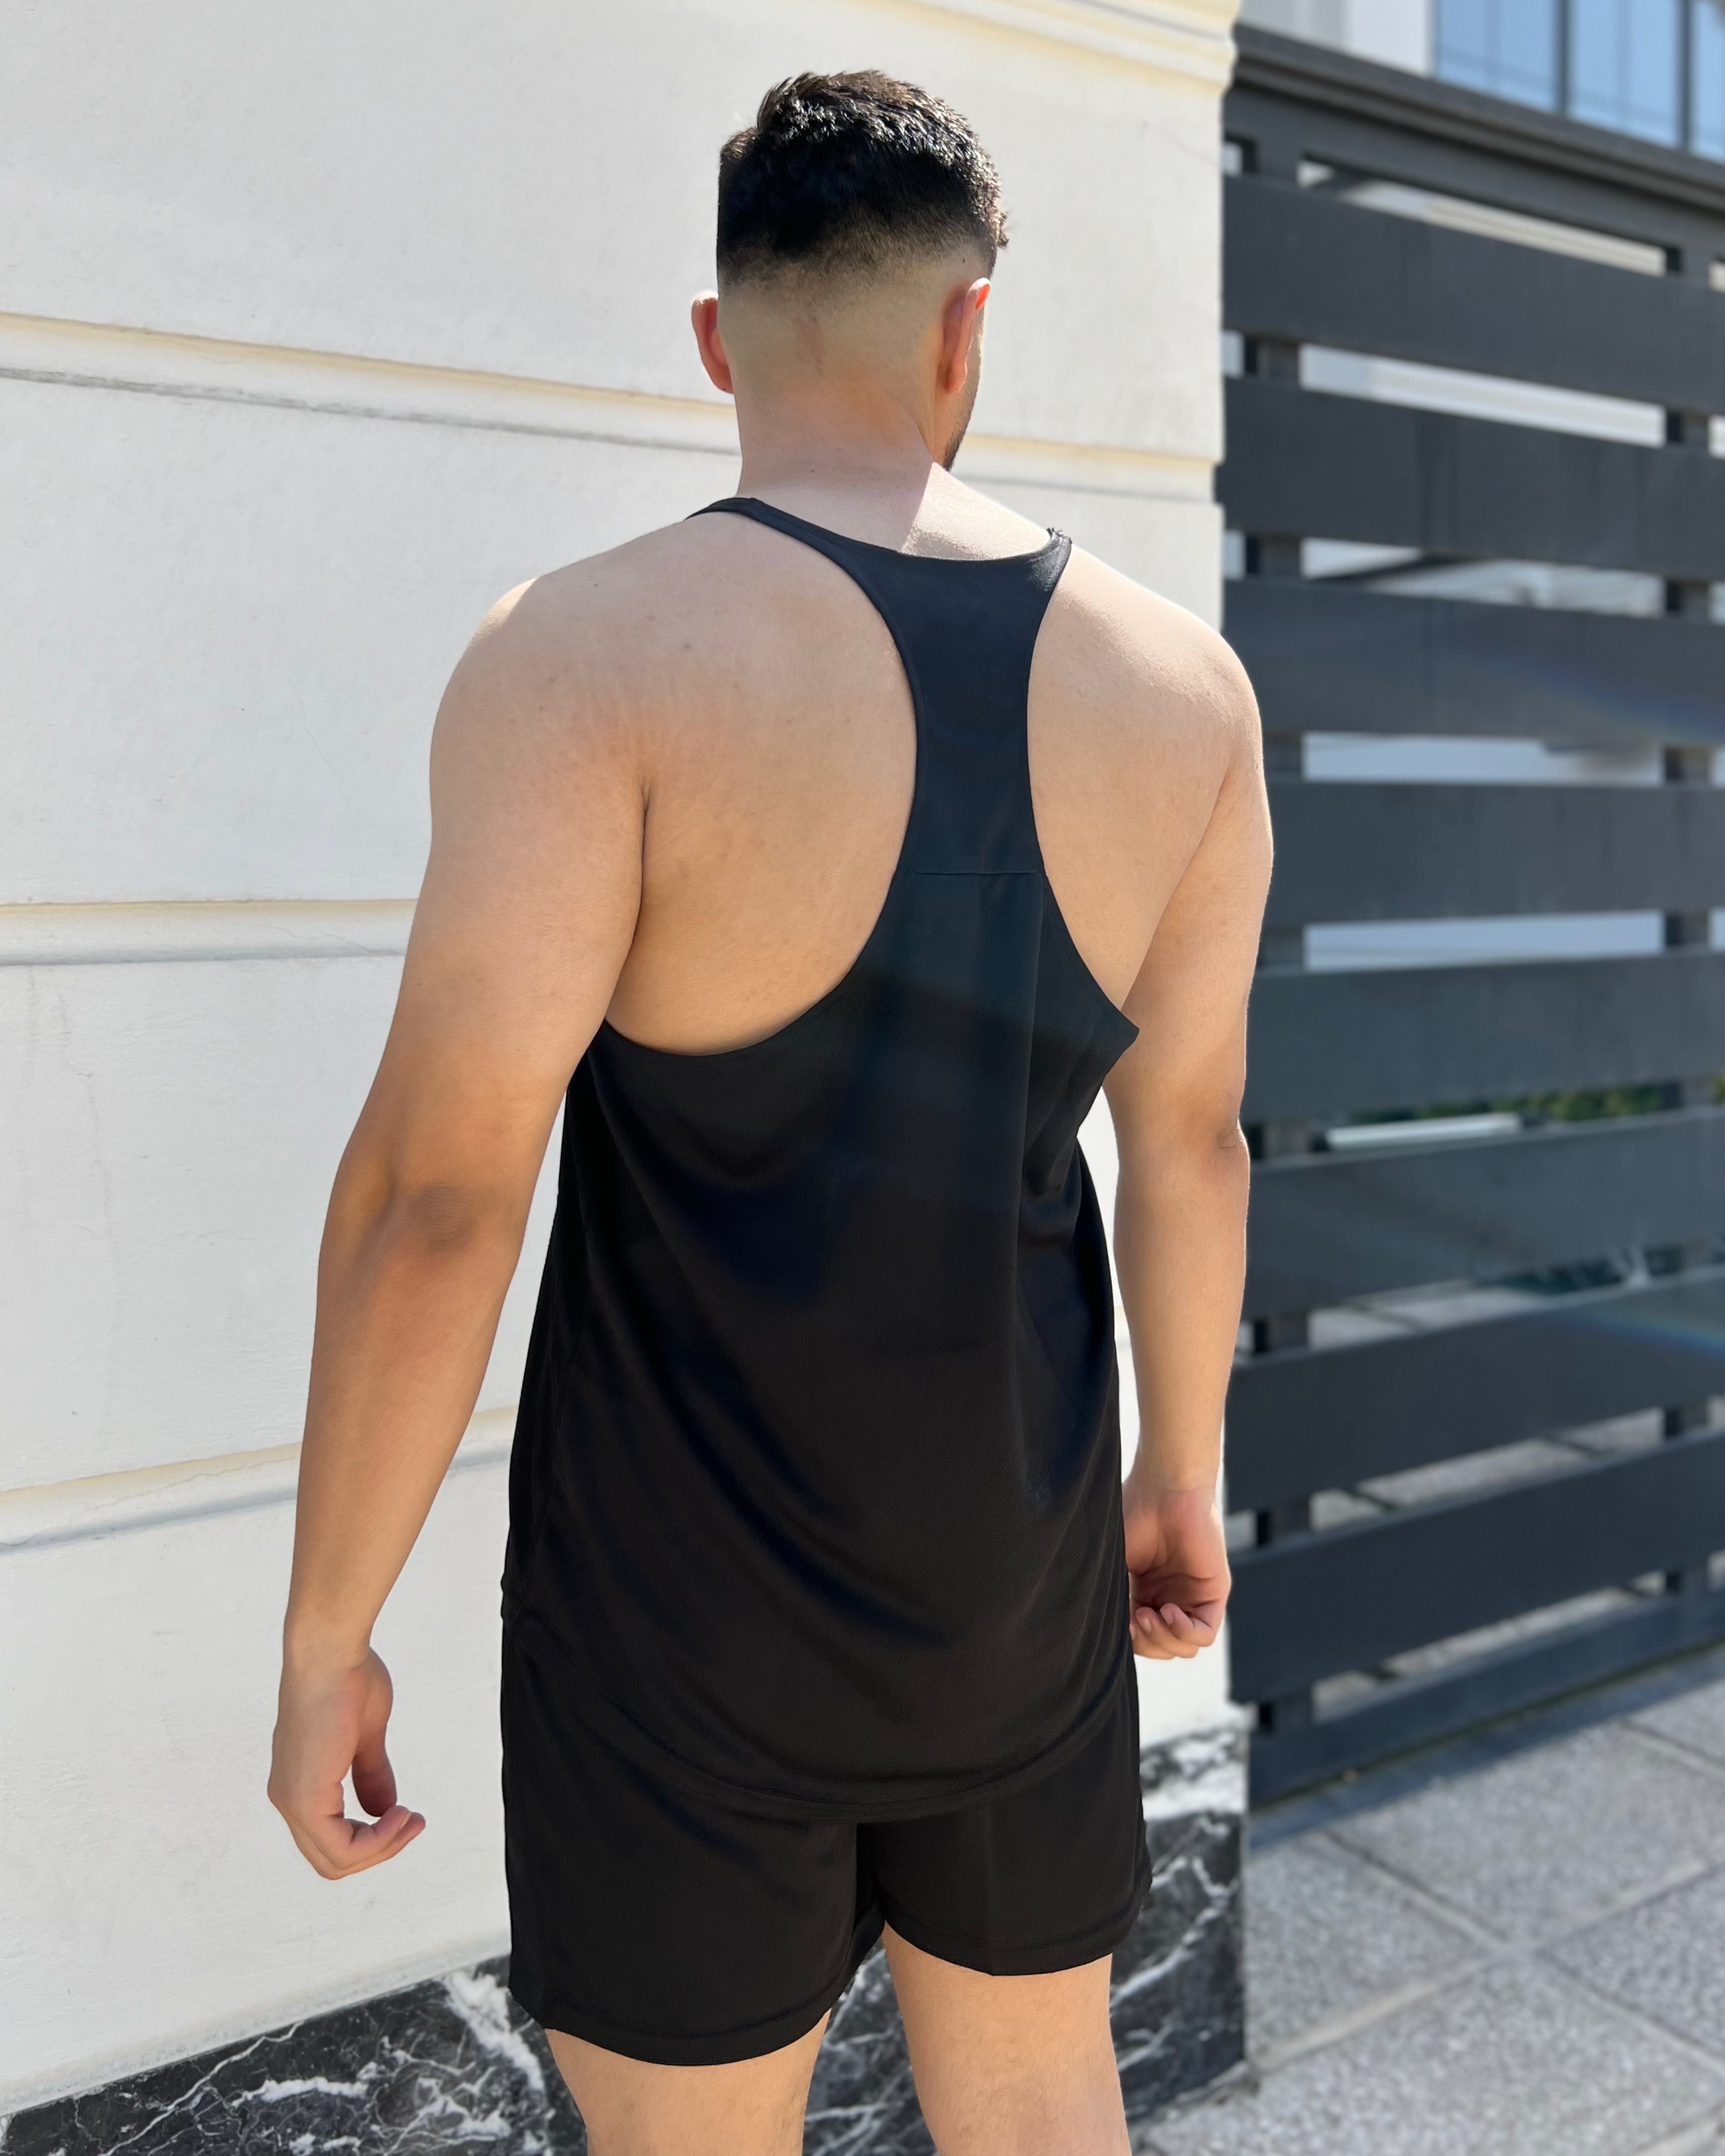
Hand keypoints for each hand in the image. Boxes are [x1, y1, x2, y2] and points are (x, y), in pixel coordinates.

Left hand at [269, 1645, 424, 1878]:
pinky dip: (375, 1840)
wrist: (329, 1652)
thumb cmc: (346, 1679)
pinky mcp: (304, 1797)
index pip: (331, 1838)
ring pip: (335, 1859)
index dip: (373, 1838)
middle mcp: (288, 1799)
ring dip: (381, 1846)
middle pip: (332, 1858)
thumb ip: (370, 1774)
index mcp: (299, 1784)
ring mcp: (293, 1800)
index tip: (408, 1814)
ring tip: (411, 1819)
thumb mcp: (364, 1737)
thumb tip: (385, 1809)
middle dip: (380, 1848)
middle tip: (414, 1823)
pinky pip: (340, 1847)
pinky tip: (399, 1814)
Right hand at [1122, 1482, 1229, 1660]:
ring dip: (1162, 1640)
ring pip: (1183, 1647)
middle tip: (1134, 1620)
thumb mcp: (1113, 1564)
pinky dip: (1183, 1631)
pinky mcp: (1214, 1592)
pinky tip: (1168, 1611)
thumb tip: (1107, 1635)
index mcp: (1144, 1592)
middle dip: (1145, 1644)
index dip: (1129, 1642)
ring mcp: (1192, 1596)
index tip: (1116, 1624)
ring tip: (1148, 1615)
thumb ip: (1113, 1599)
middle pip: (1162, 1649)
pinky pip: (1204, 1633)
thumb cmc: (1132, 1514)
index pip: (1141, 1639)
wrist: (1162, 1489)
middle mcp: (1169, 1597)